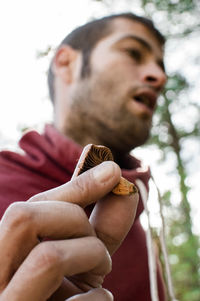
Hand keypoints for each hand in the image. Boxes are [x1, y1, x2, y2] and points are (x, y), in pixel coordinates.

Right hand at [0, 162, 137, 299]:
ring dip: (91, 253)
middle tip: (98, 246)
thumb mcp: (77, 257)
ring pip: (48, 258)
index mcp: (0, 258)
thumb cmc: (61, 292)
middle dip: (76, 221)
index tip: (113, 171)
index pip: (25, 210)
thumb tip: (125, 188)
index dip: (73, 187)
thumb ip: (98, 225)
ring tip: (102, 269)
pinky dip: (99, 298)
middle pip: (24, 219)